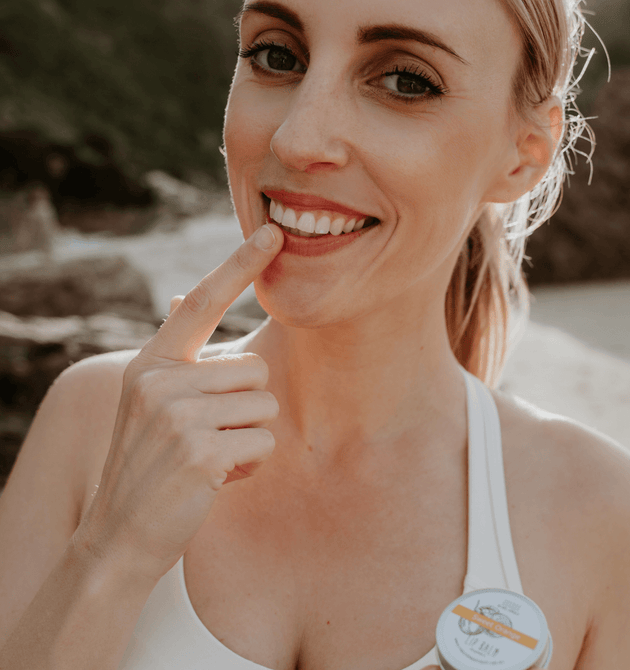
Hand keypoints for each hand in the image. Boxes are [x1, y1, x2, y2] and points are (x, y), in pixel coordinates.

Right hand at [73, 224, 283, 583]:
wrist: (119, 533)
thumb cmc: (149, 463)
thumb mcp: (151, 400)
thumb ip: (178, 355)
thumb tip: (187, 299)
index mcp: (152, 364)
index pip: (205, 303)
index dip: (240, 264)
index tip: (272, 232)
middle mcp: (160, 381)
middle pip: (255, 369)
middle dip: (246, 407)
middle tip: (210, 436)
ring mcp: (177, 415)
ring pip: (264, 406)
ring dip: (249, 437)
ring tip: (211, 456)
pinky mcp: (199, 451)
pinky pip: (263, 443)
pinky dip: (251, 466)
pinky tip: (216, 479)